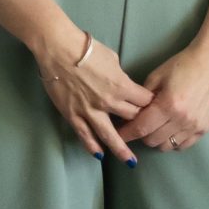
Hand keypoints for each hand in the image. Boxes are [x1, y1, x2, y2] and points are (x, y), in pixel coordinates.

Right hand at [32, 27, 153, 162]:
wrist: (57, 47)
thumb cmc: (85, 48)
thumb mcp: (112, 58)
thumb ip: (120, 76)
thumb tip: (122, 84)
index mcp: (122, 86)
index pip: (145, 101)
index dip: (150, 104)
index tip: (152, 109)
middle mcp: (109, 102)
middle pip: (133, 119)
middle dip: (139, 123)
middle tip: (142, 129)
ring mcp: (90, 110)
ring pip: (110, 136)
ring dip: (122, 149)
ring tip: (130, 161)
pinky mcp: (72, 113)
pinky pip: (84, 134)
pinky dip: (92, 145)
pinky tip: (99, 154)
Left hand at [117, 42, 208, 152]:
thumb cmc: (181, 65)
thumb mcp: (156, 77)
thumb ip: (142, 97)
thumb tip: (130, 112)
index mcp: (167, 105)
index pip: (141, 128)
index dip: (126, 134)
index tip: (117, 135)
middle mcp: (182, 120)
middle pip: (152, 140)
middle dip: (140, 135)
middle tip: (135, 125)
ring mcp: (195, 126)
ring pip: (167, 146)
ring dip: (156, 139)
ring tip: (152, 128)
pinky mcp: (205, 129)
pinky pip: (183, 145)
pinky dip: (172, 142)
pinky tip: (168, 131)